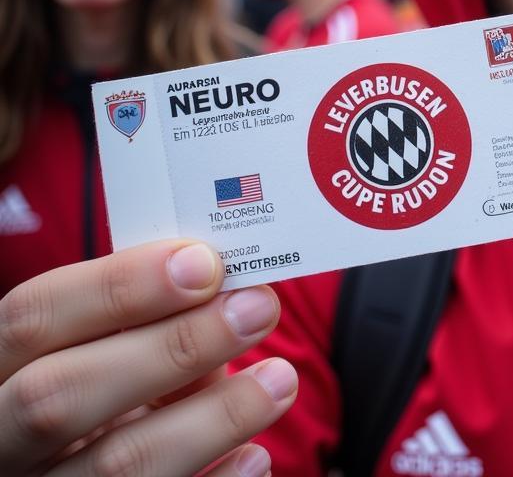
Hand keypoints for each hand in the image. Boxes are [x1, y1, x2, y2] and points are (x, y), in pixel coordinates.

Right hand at [0, 240, 296, 475]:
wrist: (73, 465)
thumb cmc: (100, 385)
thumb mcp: (98, 349)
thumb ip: (138, 323)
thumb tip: (229, 292)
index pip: (34, 317)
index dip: (119, 285)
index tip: (204, 263)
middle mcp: (0, 441)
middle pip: (61, 395)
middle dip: (173, 346)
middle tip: (257, 308)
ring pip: (115, 466)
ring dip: (214, 417)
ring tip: (279, 380)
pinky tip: (255, 453)